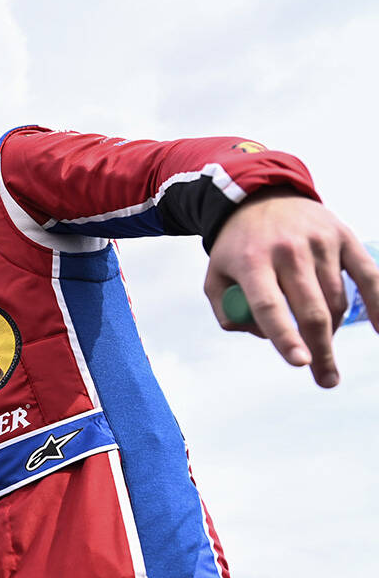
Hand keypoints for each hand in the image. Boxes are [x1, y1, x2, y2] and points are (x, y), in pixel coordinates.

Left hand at [205, 190, 378, 387]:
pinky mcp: (344, 236)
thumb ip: (229, 312)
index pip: (269, 305)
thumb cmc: (238, 248)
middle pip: (311, 309)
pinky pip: (369, 275)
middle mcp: (288, 250)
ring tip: (321, 343)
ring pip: (337, 299)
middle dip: (321, 350)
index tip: (299, 362)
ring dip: (332, 330)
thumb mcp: (215, 277)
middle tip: (326, 379)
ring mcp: (320, 242)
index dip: (284, 336)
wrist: (260, 198)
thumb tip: (263, 335)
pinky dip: (378, 303)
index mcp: (251, 261)